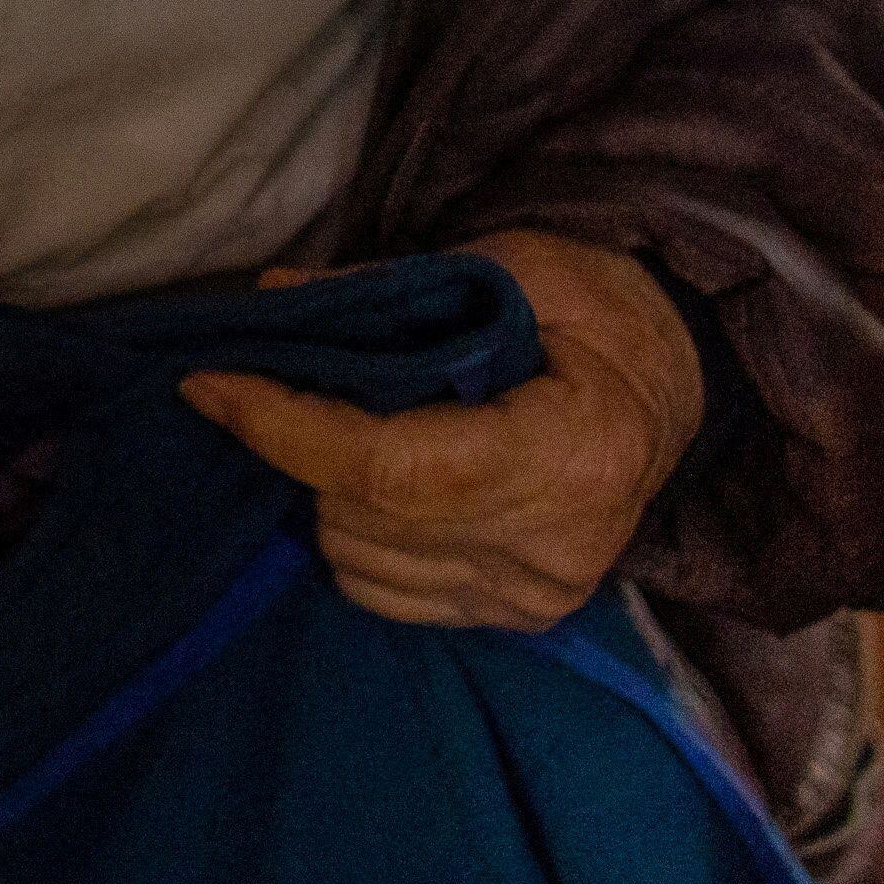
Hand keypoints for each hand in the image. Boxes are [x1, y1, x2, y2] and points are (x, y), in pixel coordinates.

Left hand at [177, 232, 706, 630]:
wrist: (675, 388)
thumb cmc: (602, 314)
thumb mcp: (515, 267)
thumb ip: (394, 288)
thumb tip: (276, 300)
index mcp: (568, 454)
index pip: (387, 467)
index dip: (285, 427)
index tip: (209, 383)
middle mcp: (554, 548)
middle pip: (361, 516)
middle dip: (302, 446)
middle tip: (290, 385)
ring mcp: (537, 595)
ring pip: (358, 561)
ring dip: (326, 494)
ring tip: (348, 429)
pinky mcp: (520, 616)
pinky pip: (387, 593)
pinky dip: (358, 537)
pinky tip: (382, 484)